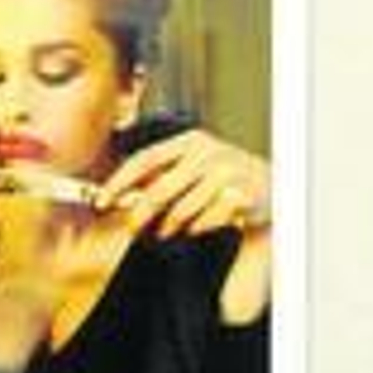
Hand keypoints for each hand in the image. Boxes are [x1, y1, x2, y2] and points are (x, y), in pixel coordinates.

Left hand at [99, 129, 269, 239]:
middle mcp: (207, 153)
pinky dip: (196, 229)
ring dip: (170, 227)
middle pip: (158, 190)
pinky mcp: (238, 195)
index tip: (102, 200)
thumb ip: (162, 177)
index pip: (144, 159)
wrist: (270, 187)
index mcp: (190, 141)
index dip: (119, 182)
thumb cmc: (225, 178)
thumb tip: (123, 196)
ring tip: (169, 230)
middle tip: (133, 228)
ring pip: (180, 212)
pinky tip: (200, 225)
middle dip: (140, 215)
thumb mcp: (193, 168)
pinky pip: (204, 222)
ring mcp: (224, 173)